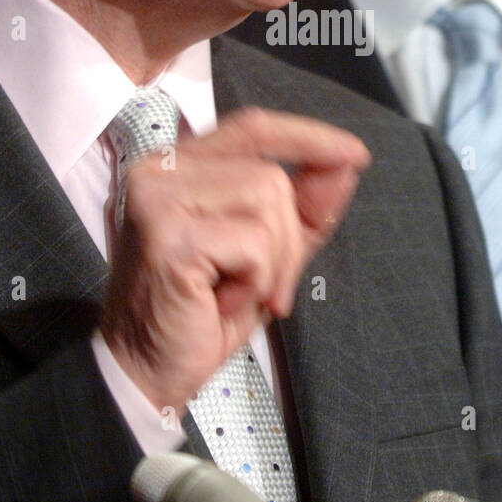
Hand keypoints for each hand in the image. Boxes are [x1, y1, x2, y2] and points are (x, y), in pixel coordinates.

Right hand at [100, 107, 369, 415]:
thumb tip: (345, 164)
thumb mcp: (267, 255)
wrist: (147, 373)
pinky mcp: (167, 233)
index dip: (307, 138)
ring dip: (272, 263)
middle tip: (264, 289)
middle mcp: (159, 170)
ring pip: (266, 200)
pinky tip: (218, 302)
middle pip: (270, 175)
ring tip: (235, 293)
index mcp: (178, 166)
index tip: (354, 155)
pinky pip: (253, 241)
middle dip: (288, 240)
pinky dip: (254, 280)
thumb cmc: (202, 314)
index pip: (253, 129)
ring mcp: (158, 197)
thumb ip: (303, 208)